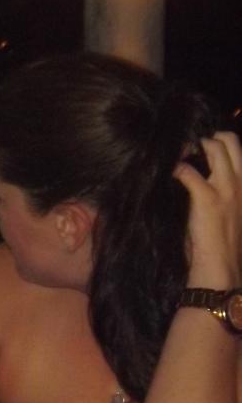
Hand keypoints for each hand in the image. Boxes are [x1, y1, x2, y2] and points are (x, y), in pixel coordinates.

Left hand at [174, 131, 241, 289]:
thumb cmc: (221, 240)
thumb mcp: (230, 209)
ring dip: (192, 146)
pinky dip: (175, 168)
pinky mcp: (207, 198)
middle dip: (209, 137)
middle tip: (189, 146)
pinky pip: (188, 171)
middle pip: (230, 140)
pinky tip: (167, 172)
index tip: (200, 145)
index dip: (219, 141)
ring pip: (214, 147)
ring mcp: (226, 188)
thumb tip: (200, 175)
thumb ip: (223, 190)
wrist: (221, 265)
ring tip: (177, 154)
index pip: (239, 149)